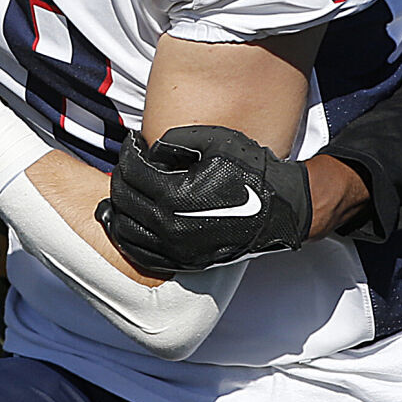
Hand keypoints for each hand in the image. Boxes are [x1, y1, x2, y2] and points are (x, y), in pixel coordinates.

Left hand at [96, 124, 311, 276]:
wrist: (283, 209)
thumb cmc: (252, 172)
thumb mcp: (214, 141)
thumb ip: (175, 140)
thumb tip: (150, 151)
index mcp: (175, 195)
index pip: (132, 171)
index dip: (128, 151)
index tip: (132, 142)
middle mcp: (171, 226)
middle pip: (124, 199)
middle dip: (121, 175)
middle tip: (128, 163)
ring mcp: (177, 248)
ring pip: (125, 230)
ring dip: (118, 206)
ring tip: (123, 189)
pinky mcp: (184, 261)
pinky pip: (141, 255)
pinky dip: (127, 237)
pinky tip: (126, 222)